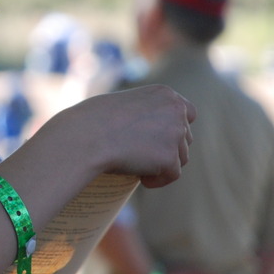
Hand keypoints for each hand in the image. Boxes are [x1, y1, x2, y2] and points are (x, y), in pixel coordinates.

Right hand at [49, 84, 195, 187]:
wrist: (85, 137)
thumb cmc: (92, 121)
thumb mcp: (121, 105)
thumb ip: (142, 113)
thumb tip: (148, 133)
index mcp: (164, 94)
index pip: (187, 112)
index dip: (177, 127)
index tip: (162, 139)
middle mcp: (176, 111)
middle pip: (185, 138)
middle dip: (169, 149)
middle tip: (146, 158)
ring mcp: (175, 134)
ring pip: (181, 158)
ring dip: (164, 165)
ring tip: (141, 168)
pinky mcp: (169, 158)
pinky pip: (172, 175)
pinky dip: (158, 180)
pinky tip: (142, 180)